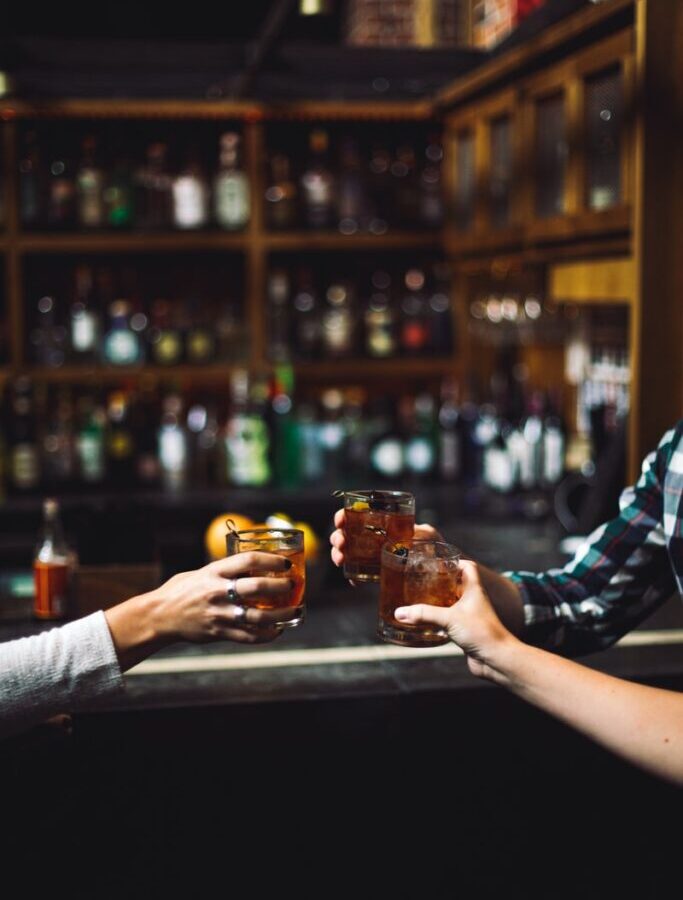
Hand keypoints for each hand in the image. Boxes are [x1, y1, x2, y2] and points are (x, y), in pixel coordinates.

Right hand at [146, 553, 297, 643]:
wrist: (160, 616)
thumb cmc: (182, 590)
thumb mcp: (202, 572)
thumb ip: (225, 570)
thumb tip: (254, 565)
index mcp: (214, 572)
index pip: (248, 561)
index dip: (271, 561)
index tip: (285, 563)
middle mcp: (218, 592)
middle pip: (256, 587)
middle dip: (280, 586)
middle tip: (293, 584)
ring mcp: (219, 614)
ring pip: (258, 616)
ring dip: (282, 614)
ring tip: (295, 611)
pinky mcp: (219, 632)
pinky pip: (249, 636)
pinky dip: (268, 634)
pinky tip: (278, 630)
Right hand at [329, 508, 442, 573]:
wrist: (436, 569)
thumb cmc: (433, 547)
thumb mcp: (428, 535)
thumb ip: (423, 531)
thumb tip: (417, 530)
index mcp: (380, 524)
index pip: (356, 516)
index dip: (343, 516)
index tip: (340, 521)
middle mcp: (372, 538)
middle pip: (346, 534)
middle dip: (338, 537)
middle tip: (341, 543)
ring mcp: (370, 556)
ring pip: (346, 553)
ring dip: (338, 554)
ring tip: (340, 560)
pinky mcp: (374, 574)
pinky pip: (358, 575)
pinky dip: (353, 577)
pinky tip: (354, 581)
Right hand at [394, 559, 518, 680]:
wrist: (496, 658)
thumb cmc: (482, 632)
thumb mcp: (449, 619)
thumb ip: (424, 614)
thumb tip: (400, 612)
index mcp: (474, 589)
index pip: (467, 567)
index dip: (454, 561)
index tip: (437, 561)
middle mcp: (473, 600)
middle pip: (456, 584)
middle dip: (440, 582)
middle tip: (422, 580)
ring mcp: (470, 616)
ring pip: (452, 603)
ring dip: (438, 601)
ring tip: (420, 599)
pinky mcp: (466, 631)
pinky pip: (450, 621)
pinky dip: (439, 620)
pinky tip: (425, 623)